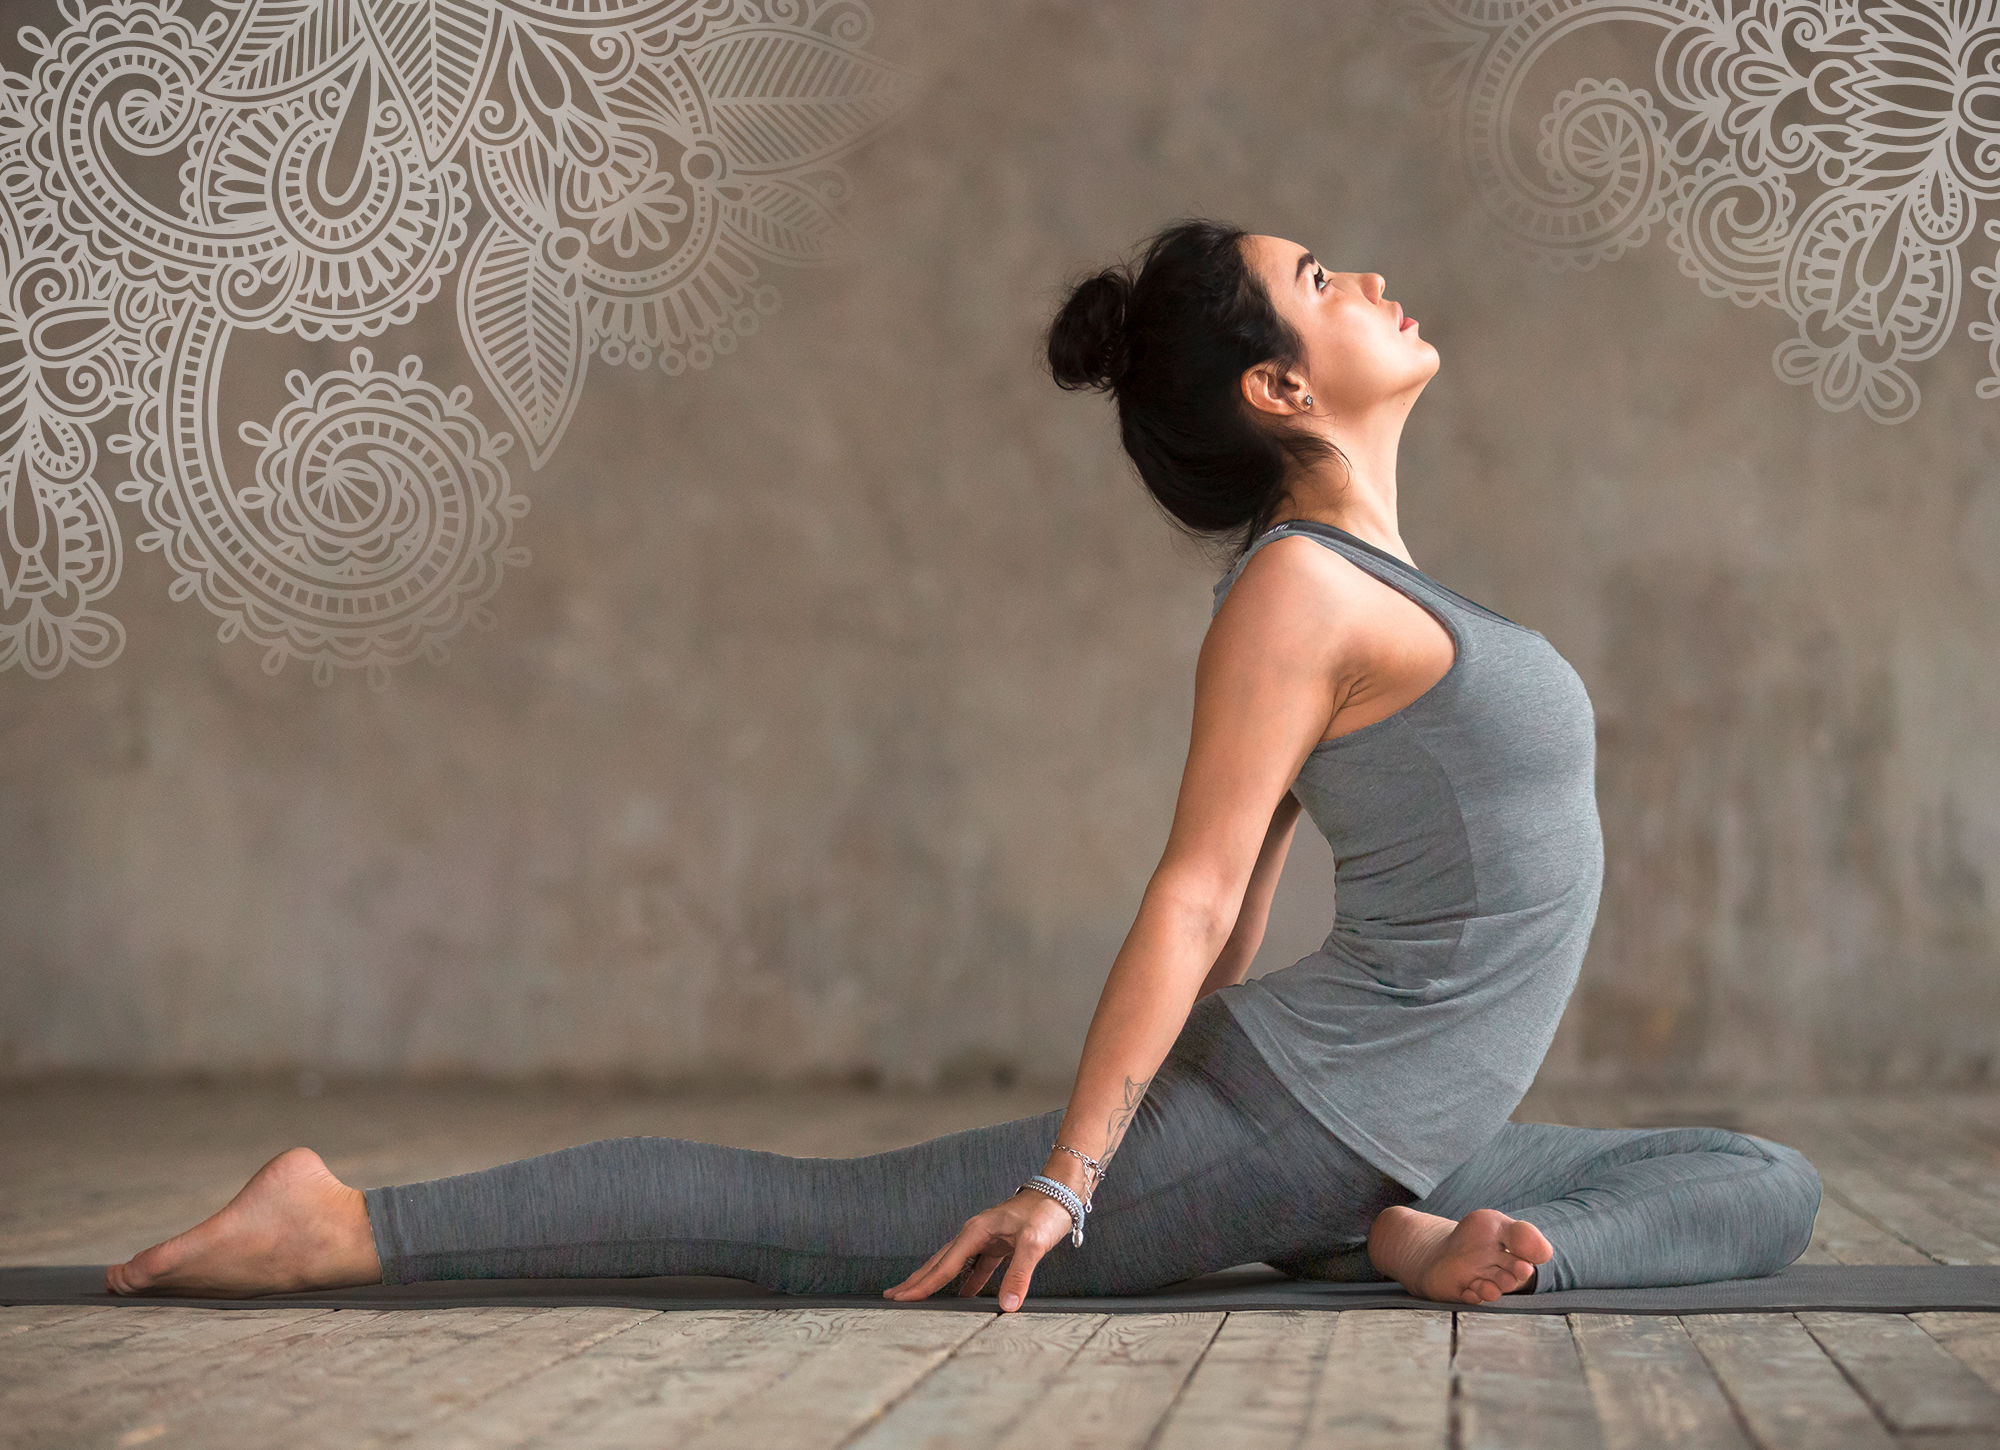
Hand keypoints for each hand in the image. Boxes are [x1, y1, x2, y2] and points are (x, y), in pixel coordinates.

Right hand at [882, 1187, 1077, 1311]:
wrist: (1063, 1192)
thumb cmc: (1046, 1212)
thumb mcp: (1033, 1244)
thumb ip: (1018, 1275)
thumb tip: (1006, 1307)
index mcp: (976, 1232)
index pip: (944, 1265)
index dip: (923, 1284)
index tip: (901, 1298)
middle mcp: (976, 1234)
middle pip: (940, 1262)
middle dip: (917, 1280)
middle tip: (893, 1297)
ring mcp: (987, 1239)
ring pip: (955, 1264)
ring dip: (936, 1280)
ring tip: (918, 1296)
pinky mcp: (1000, 1244)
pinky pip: (976, 1267)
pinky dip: (966, 1281)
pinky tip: (964, 1296)